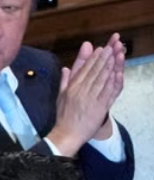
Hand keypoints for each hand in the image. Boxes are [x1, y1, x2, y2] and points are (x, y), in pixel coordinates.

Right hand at [47, 37, 121, 155]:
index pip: (84, 69)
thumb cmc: (64, 115)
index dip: (93, 58)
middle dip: (104, 58)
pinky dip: (113, 82)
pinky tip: (117, 73)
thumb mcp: (60, 96)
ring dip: (109, 66)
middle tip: (111, 46)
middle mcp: (81, 90)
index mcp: (72, 87)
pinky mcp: (99, 107)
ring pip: (102, 79)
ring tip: (116, 55)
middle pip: (94, 71)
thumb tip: (66, 67)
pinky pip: (107, 92)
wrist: (67, 133)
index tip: (100, 48)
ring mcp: (91, 98)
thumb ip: (64, 80)